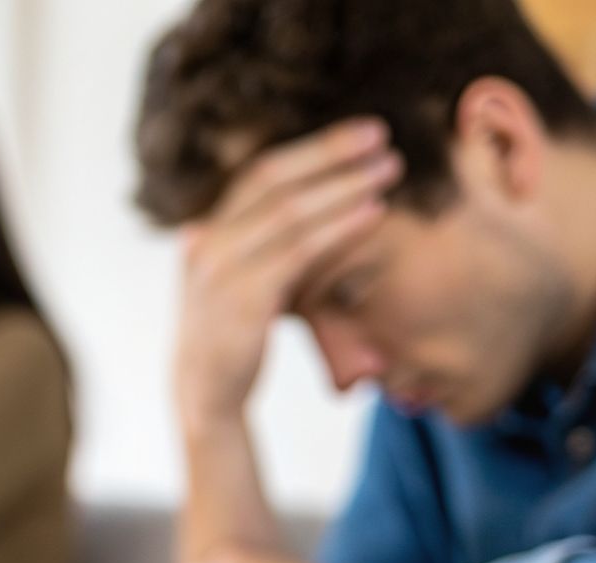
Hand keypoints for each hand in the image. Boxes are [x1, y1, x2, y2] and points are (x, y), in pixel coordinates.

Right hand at [174, 119, 399, 424]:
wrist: (206, 396)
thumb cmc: (236, 338)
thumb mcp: (244, 280)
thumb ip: (263, 243)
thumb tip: (305, 204)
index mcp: (208, 230)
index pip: (260, 173)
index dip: (312, 148)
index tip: (361, 133)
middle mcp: (206, 241)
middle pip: (272, 179)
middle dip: (330, 153)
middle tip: (382, 137)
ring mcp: (219, 270)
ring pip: (288, 212)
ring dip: (343, 186)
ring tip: (389, 171)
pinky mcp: (241, 300)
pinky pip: (297, 253)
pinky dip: (339, 228)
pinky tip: (373, 213)